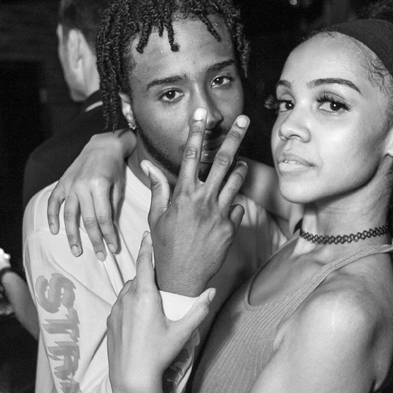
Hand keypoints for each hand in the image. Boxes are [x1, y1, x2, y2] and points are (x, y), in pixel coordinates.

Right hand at [47, 130, 135, 258]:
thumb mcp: (119, 186)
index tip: (113, 249)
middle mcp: (83, 186)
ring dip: (72, 235)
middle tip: (100, 256)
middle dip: (95, 240)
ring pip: (69, 215)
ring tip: (76, 251)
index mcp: (100, 186)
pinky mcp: (62, 182)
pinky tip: (54, 230)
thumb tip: (109, 230)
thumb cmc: (115, 167)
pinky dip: (52, 216)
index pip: (104, 218)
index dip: (108, 235)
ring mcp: (70, 184)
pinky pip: (54, 201)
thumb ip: (113, 207)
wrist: (102, 145)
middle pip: (88, 220)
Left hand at [107, 232, 214, 392]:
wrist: (131, 378)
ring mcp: (115, 310)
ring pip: (128, 291)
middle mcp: (126, 299)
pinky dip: (130, 304)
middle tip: (162, 282)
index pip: (144, 263)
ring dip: (139, 290)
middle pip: (137, 277)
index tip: (147, 234)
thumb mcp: (182, 332)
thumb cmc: (158, 355)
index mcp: (144, 296)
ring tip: (153, 302)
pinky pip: (121, 305)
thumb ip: (198, 309)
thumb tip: (212, 291)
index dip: (146, 247)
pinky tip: (140, 318)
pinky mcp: (110, 322)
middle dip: (148, 276)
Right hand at [146, 109, 249, 295]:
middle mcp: (203, 200)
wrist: (181, 277)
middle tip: (244, 120)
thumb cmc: (165, 246)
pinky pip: (236, 208)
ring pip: (236, 181)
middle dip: (234, 137)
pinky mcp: (230, 228)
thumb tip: (147, 165)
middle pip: (222, 161)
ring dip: (240, 168)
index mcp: (183, 195)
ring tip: (242, 162)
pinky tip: (226, 209)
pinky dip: (232, 205)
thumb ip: (158, 187)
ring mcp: (219, 214)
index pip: (190, 156)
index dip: (197, 132)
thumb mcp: (156, 216)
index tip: (202, 115)